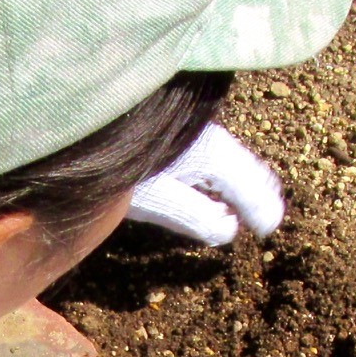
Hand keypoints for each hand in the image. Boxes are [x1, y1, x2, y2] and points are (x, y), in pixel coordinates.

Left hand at [125, 125, 284, 245]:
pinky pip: (214, 157)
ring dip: (240, 185)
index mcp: (211, 152)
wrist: (87, 126)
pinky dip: (222, 176)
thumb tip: (231, 230)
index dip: (263, 209)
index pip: (252, 184)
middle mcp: (211, 137)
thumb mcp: (156, 199)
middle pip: (247, 167)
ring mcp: (198, 132)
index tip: (268, 229)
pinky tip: (213, 190)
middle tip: (266, 220)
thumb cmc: (119, 166)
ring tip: (248, 207)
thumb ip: (198, 216)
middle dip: (258, 194)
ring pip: (231, 161)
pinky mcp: (183, 133)